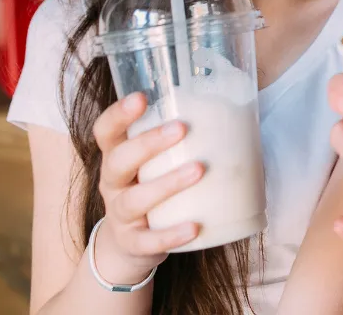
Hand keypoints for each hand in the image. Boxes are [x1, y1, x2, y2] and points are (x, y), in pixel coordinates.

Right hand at [92, 92, 203, 283]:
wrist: (129, 245)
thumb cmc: (152, 184)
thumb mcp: (155, 160)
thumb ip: (179, 137)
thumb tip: (236, 105)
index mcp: (118, 155)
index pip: (106, 131)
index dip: (118, 114)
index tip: (141, 97)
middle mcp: (113, 183)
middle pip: (118, 161)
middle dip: (148, 143)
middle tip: (180, 128)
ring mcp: (120, 215)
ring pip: (134, 200)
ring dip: (167, 184)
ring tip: (198, 170)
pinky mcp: (133, 243)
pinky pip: (149, 241)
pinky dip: (171, 234)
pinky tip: (194, 226)